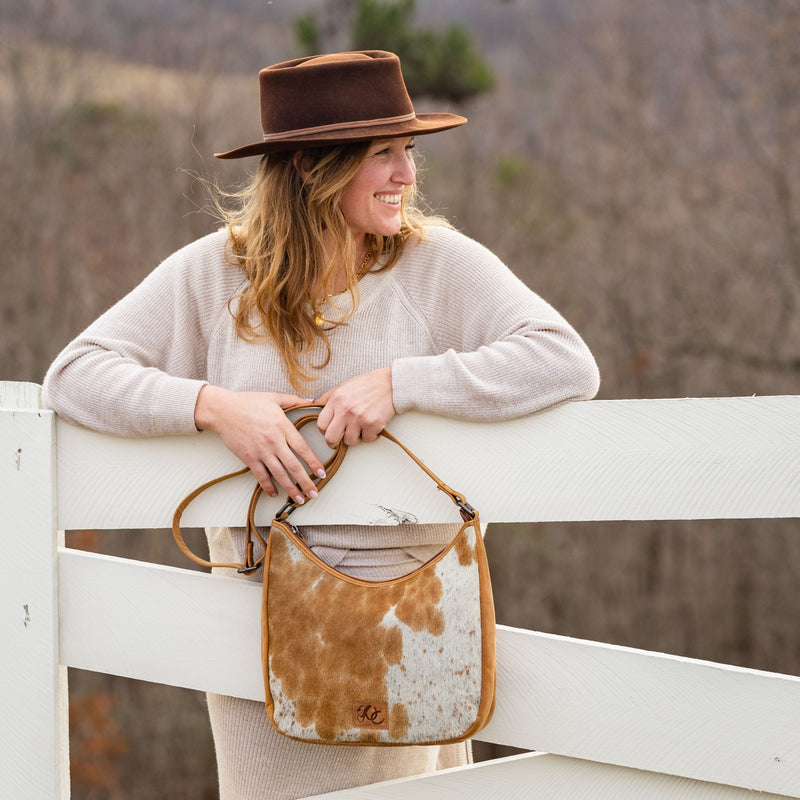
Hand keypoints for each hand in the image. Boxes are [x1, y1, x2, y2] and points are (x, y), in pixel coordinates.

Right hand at [194, 385, 325, 501]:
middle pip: (294, 466)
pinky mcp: (249, 458)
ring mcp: (261, 451)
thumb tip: (312, 401)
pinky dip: (268, 486)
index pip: (303, 448)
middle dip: (306, 482)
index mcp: (283, 426)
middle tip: (314, 493)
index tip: (321, 473)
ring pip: (279, 474)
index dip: (314, 462)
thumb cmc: (248, 402)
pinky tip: (275, 493)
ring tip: (299, 499)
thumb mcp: (274, 397)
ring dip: (291, 488)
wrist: (223, 410)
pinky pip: (261, 476)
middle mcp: (274, 441)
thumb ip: (294, 400)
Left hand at [314, 366, 394, 447]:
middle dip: (334, 442)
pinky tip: (373, 426)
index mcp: (336, 400)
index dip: (324, 431)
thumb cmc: (368, 384)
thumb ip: (328, 397)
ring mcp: (359, 418)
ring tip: (361, 428)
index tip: (330, 432)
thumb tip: (313, 404)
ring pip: (349, 441)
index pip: (321, 424)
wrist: (391, 383)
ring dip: (355, 437)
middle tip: (340, 439)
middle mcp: (345, 410)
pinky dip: (370, 435)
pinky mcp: (373, 424)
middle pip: (330, 438)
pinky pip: (367, 439)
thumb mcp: (344, 386)